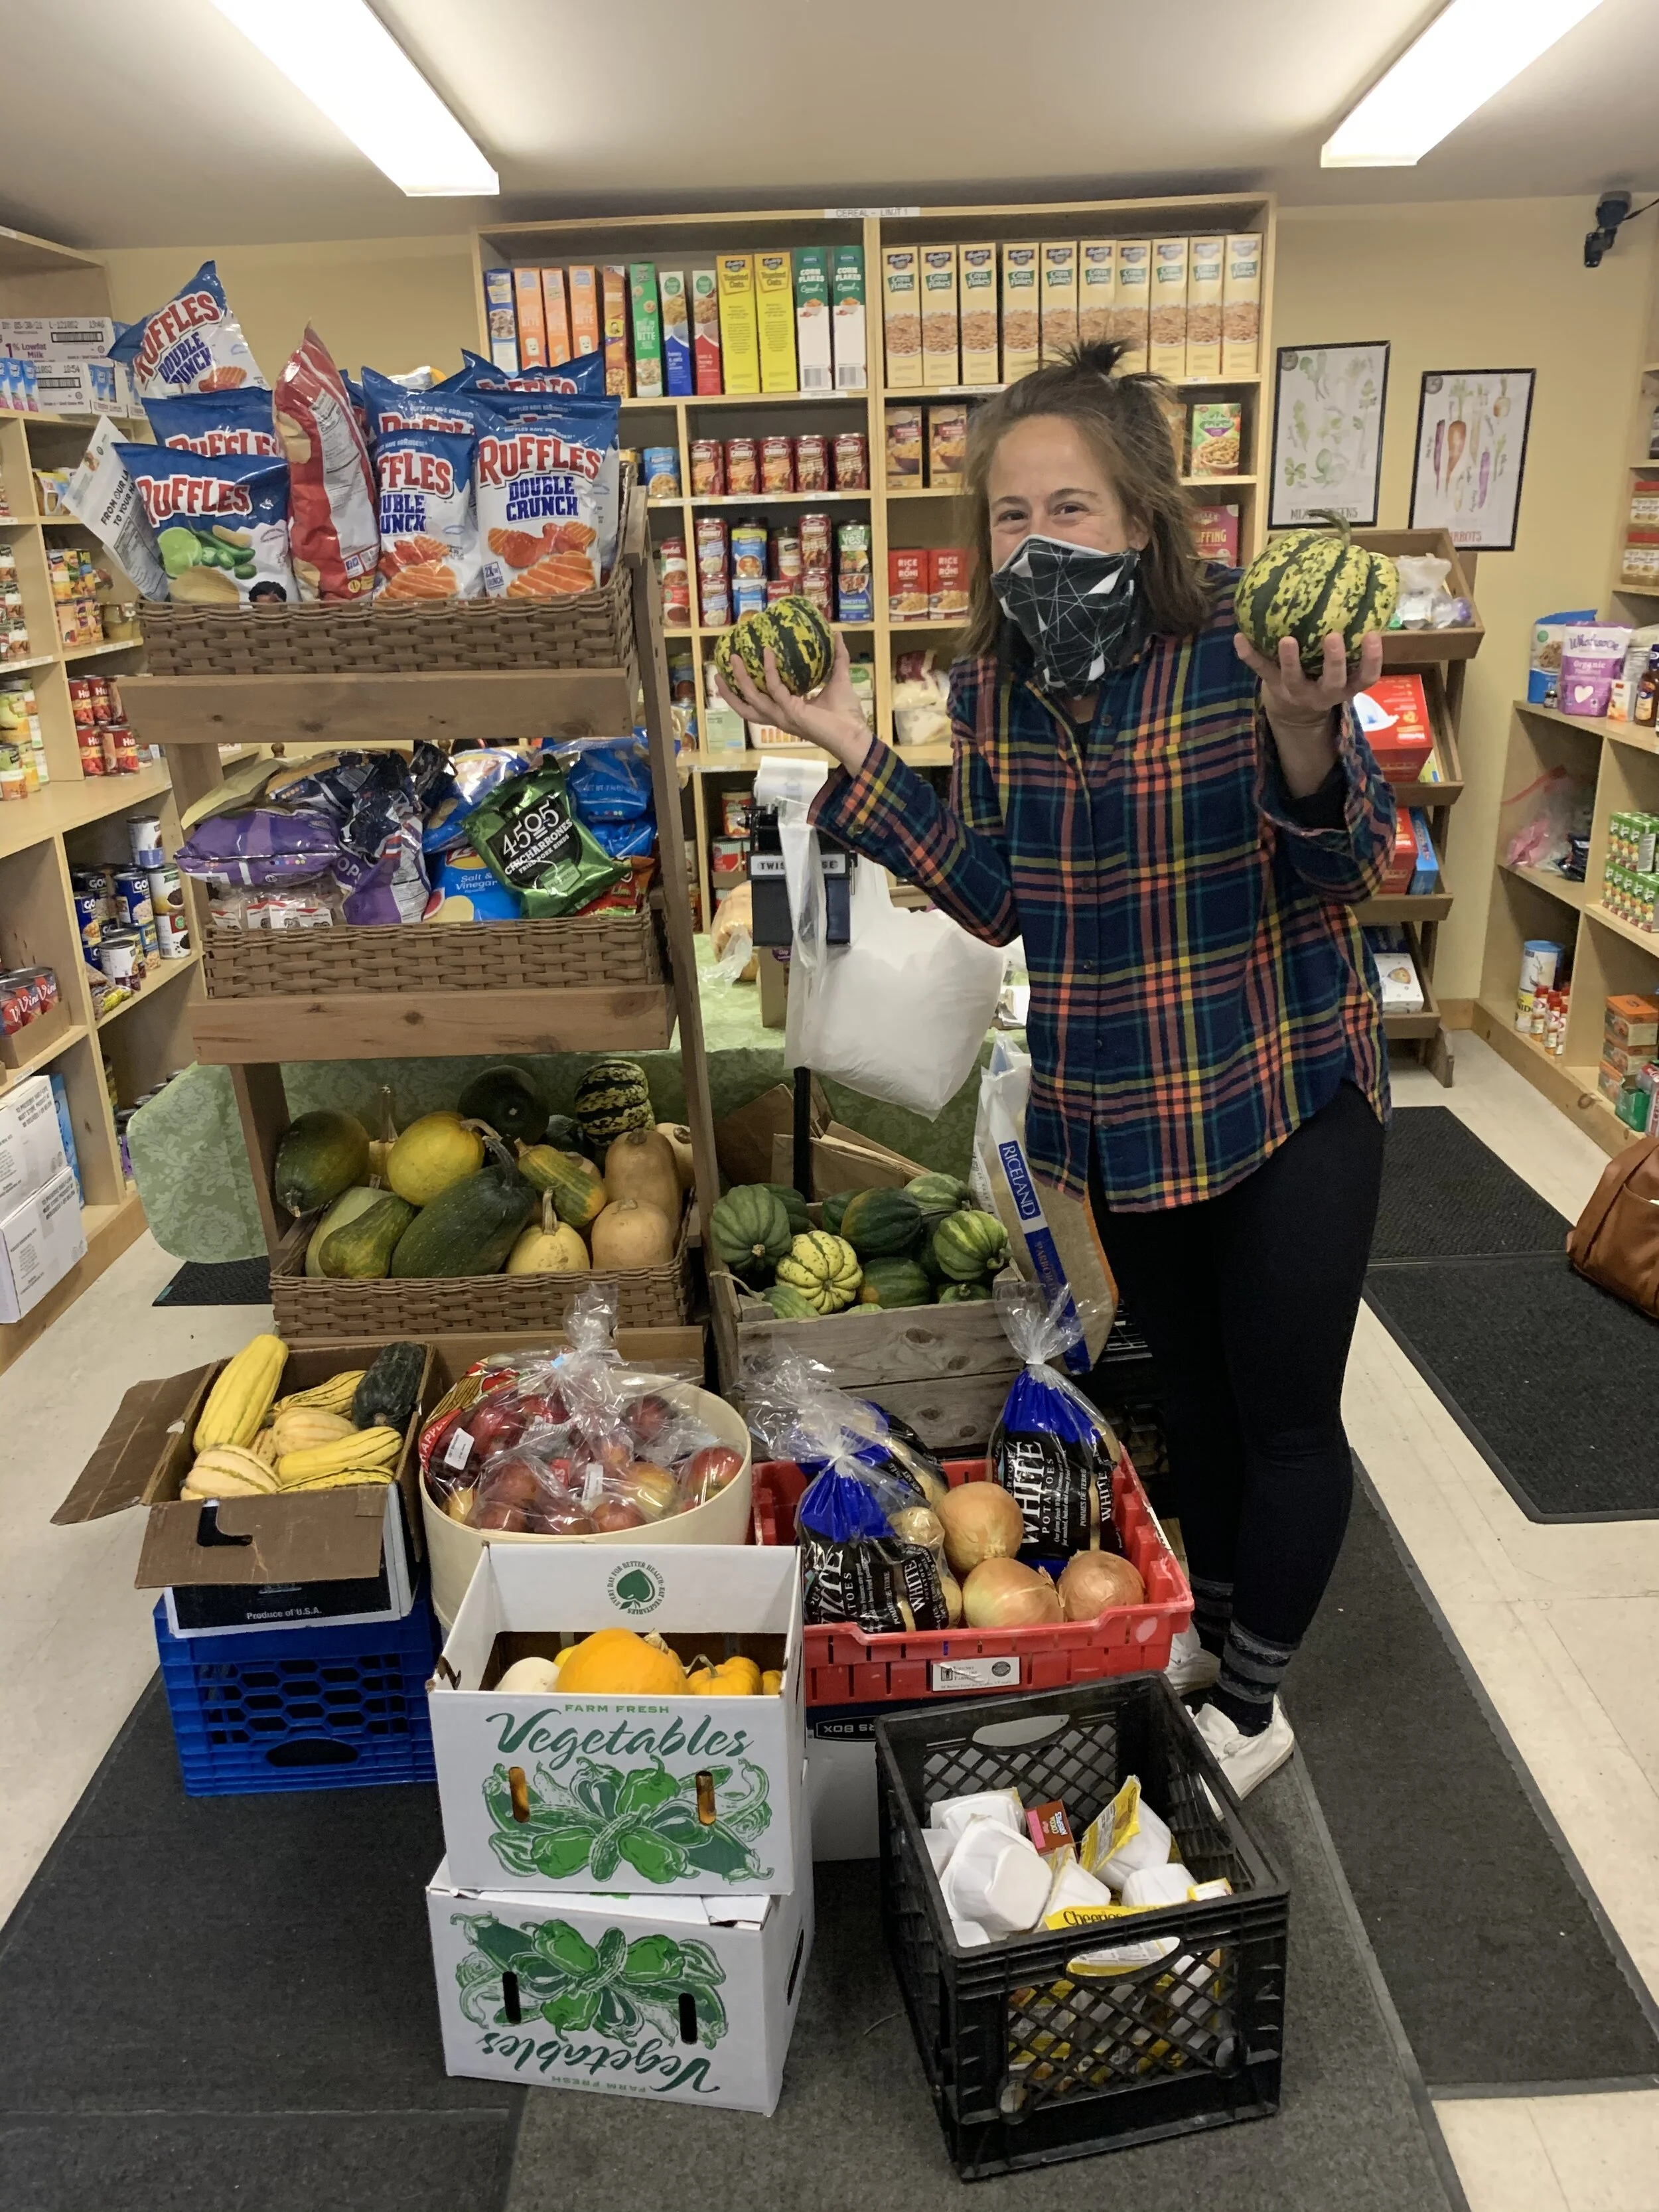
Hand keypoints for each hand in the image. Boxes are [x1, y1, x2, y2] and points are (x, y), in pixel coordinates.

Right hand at [710, 634, 872, 774]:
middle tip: (719, 671)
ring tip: (733, 659)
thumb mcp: (839, 680)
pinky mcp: (792, 713)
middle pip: (745, 707)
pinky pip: (775, 689)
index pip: (759, 704)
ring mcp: (784, 717)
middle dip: (729, 691)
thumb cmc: (847, 715)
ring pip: (752, 699)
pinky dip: (770, 671)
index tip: (735, 671)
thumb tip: (836, 635)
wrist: (855, 734)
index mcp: (786, 713)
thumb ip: (836, 659)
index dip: (744, 690)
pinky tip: (768, 654)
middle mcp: (781, 718)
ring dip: (740, 679)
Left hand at [1235, 630, 1383, 799]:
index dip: (1372, 659)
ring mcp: (1296, 692)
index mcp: (1346, 686)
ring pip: (1294, 679)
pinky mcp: (1273, 686)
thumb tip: (1365, 595)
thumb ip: (1353, 641)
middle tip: (1333, 637)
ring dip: (1290, 660)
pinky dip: (1249, 655)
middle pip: (1333, 681)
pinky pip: (1261, 670)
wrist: (1296, 710)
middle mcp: (1324, 693)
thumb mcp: (1345, 667)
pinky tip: (1239, 637)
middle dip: (1334, 661)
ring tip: (1287, 639)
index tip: (1373, 634)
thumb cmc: (1326, 675)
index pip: (1366, 677)